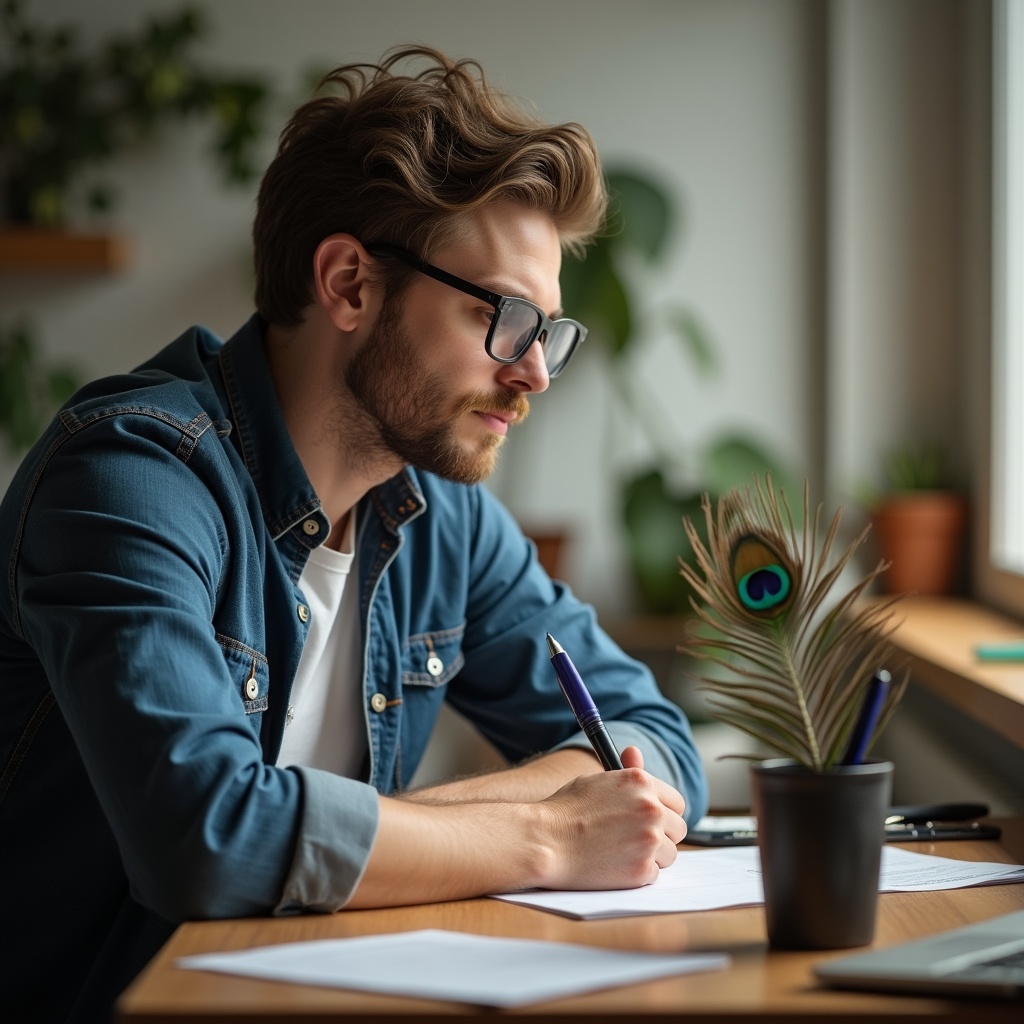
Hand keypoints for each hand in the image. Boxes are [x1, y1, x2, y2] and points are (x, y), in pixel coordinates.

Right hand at [536, 746, 686, 890]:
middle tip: (637, 840)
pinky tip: (614, 866)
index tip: (653, 821)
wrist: (545, 840)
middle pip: (678, 829)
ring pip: (669, 854)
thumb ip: (624, 773)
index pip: (675, 802)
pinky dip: (637, 874)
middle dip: (662, 836)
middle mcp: (651, 807)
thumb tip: (635, 751)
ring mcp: (649, 839)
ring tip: (620, 853)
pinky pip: (654, 874)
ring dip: (650, 856)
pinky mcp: (643, 869)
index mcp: (641, 782)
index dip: (664, 813)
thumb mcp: (596, 781)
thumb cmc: (565, 810)